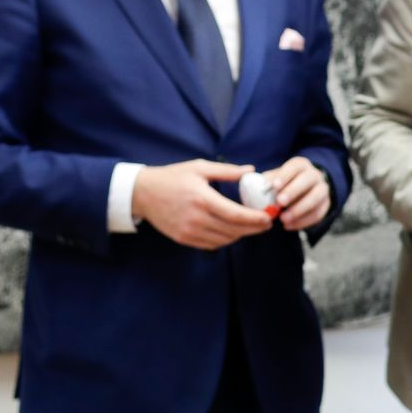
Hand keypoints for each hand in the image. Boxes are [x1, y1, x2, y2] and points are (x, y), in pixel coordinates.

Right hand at [133, 159, 273, 249]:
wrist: (142, 193)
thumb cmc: (172, 177)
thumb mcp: (199, 168)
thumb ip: (226, 171)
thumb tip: (250, 171)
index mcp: (202, 199)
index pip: (236, 215)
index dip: (255, 219)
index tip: (269, 217)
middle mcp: (196, 218)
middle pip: (234, 230)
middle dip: (254, 228)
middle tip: (267, 223)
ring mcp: (189, 231)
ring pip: (225, 239)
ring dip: (241, 234)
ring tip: (251, 226)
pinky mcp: (184, 239)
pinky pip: (212, 244)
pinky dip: (226, 239)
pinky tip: (232, 231)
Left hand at [259, 155, 330, 231]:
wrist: (303, 191)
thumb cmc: (283, 184)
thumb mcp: (275, 178)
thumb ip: (267, 182)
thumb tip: (256, 185)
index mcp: (300, 165)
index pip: (294, 167)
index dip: (285, 176)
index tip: (274, 187)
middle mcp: (314, 175)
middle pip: (307, 181)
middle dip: (293, 192)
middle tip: (280, 203)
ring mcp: (322, 190)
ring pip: (315, 198)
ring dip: (299, 210)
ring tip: (283, 220)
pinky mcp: (325, 205)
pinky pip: (317, 214)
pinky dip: (303, 222)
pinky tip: (288, 226)